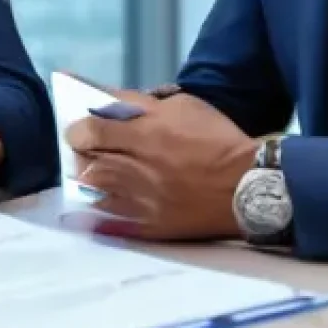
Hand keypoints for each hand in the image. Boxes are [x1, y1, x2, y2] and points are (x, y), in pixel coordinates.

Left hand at [66, 86, 257, 241]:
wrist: (251, 186)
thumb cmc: (218, 139)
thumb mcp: (184, 106)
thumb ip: (143, 103)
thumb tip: (110, 101)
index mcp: (147, 135)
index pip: (92, 131)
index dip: (77, 128)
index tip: (76, 126)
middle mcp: (140, 170)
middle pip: (89, 162)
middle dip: (80, 153)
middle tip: (82, 148)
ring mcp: (145, 201)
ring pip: (96, 191)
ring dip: (89, 179)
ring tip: (90, 170)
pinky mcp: (153, 226)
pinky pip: (114, 222)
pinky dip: (100, 212)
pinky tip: (94, 204)